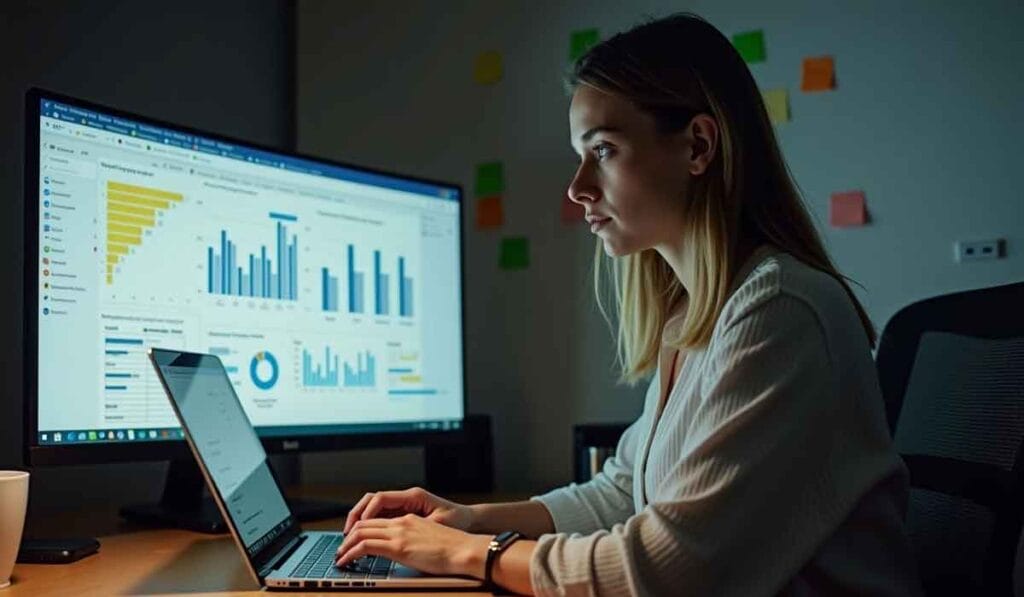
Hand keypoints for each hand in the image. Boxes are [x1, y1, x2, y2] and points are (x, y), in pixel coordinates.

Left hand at [335, 514, 489, 577]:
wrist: (465, 549)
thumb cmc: (454, 548)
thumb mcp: (430, 539)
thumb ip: (414, 542)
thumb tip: (406, 555)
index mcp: (409, 519)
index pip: (376, 520)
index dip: (360, 529)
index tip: (352, 541)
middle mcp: (401, 522)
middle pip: (364, 523)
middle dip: (348, 537)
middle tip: (340, 549)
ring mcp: (399, 532)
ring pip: (361, 532)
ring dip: (345, 545)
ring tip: (339, 556)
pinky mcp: (398, 546)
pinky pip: (365, 546)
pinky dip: (350, 553)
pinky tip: (346, 561)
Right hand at [343, 487, 472, 532]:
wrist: (468, 519)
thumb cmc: (457, 519)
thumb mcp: (439, 523)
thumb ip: (419, 527)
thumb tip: (400, 532)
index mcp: (413, 496)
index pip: (381, 498)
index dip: (368, 512)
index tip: (359, 527)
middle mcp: (405, 498)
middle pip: (372, 500)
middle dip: (357, 515)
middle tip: (347, 532)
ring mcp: (403, 505)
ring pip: (373, 508)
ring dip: (360, 519)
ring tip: (351, 535)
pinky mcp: (403, 514)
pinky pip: (381, 517)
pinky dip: (370, 525)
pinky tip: (364, 537)